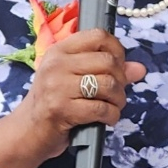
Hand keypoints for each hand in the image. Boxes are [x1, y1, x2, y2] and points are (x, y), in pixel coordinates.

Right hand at [0, 29, 146, 164]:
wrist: (28, 131)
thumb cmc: (53, 103)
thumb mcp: (74, 80)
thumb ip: (107, 71)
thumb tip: (139, 69)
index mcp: (59, 51)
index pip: (97, 36)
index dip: (116, 49)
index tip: (118, 65)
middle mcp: (57, 65)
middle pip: (107, 61)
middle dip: (121, 80)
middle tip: (116, 92)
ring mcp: (57, 87)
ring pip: (108, 84)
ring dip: (118, 99)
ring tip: (113, 106)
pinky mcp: (61, 109)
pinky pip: (101, 108)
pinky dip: (112, 115)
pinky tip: (108, 118)